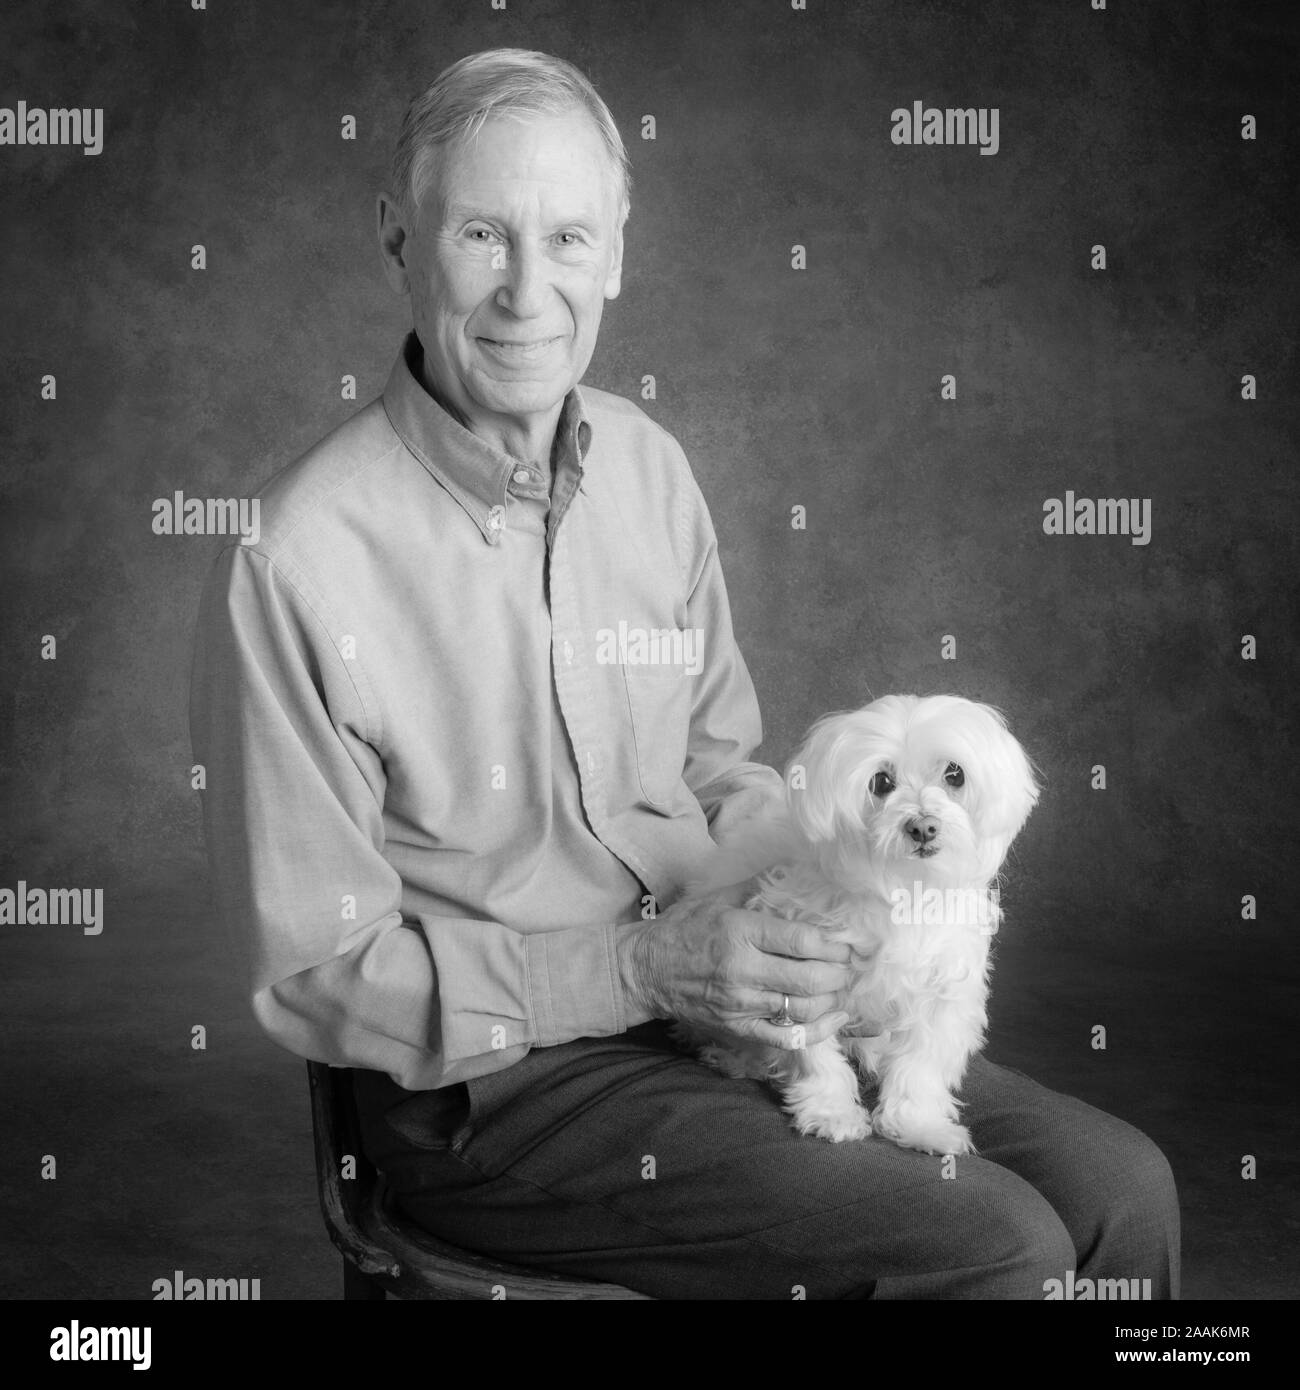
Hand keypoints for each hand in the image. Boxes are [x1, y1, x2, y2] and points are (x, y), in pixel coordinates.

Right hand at [617, 890, 857, 1049]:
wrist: (645, 969)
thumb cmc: (683, 928)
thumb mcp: (718, 896)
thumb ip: (759, 885)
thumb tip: (797, 868)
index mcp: (740, 932)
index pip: (802, 942)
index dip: (835, 944)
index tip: (851, 942)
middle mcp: (742, 970)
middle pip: (809, 979)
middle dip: (841, 974)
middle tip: (853, 966)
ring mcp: (740, 1004)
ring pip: (802, 1009)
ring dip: (833, 1000)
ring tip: (844, 987)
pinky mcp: (737, 1028)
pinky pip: (785, 1038)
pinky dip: (816, 1031)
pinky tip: (833, 1019)